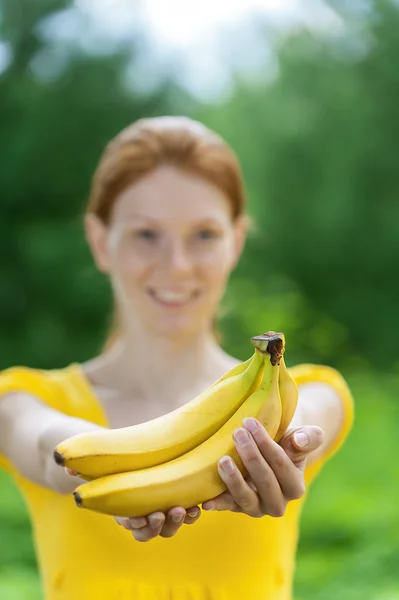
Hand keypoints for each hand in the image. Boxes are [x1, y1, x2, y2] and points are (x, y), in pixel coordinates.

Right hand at [64, 468, 200, 541]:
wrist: (121, 452)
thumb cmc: (105, 456)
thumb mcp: (95, 458)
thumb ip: (82, 464)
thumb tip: (67, 466)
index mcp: (120, 506)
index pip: (127, 523)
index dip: (135, 523)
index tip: (143, 517)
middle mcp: (139, 512)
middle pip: (149, 531)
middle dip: (159, 525)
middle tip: (167, 512)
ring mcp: (157, 507)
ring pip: (168, 527)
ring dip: (177, 521)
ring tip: (186, 509)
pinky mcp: (173, 497)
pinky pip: (184, 512)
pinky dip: (191, 511)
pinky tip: (198, 503)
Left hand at [201, 418, 323, 517]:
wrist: (269, 452)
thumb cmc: (286, 441)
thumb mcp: (301, 436)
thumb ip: (309, 437)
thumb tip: (299, 441)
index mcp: (295, 487)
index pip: (281, 465)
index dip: (267, 444)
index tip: (250, 423)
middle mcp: (277, 503)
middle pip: (265, 482)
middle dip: (251, 457)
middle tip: (237, 434)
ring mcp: (256, 508)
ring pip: (246, 499)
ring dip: (234, 480)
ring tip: (223, 460)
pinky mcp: (237, 507)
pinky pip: (227, 507)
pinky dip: (217, 504)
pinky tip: (206, 500)